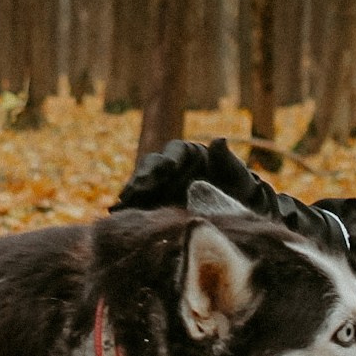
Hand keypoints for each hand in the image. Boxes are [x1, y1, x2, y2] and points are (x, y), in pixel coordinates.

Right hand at [115, 138, 268, 214]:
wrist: (234, 212)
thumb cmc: (237, 187)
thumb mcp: (237, 174)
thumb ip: (226, 160)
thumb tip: (220, 139)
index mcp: (188, 152)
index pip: (174, 151)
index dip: (169, 159)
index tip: (168, 168)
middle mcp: (168, 165)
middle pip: (151, 166)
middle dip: (144, 176)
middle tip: (139, 189)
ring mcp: (158, 185)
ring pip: (140, 184)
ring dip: (132, 192)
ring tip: (123, 203)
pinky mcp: (152, 203)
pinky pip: (137, 203)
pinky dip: (128, 208)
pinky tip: (119, 215)